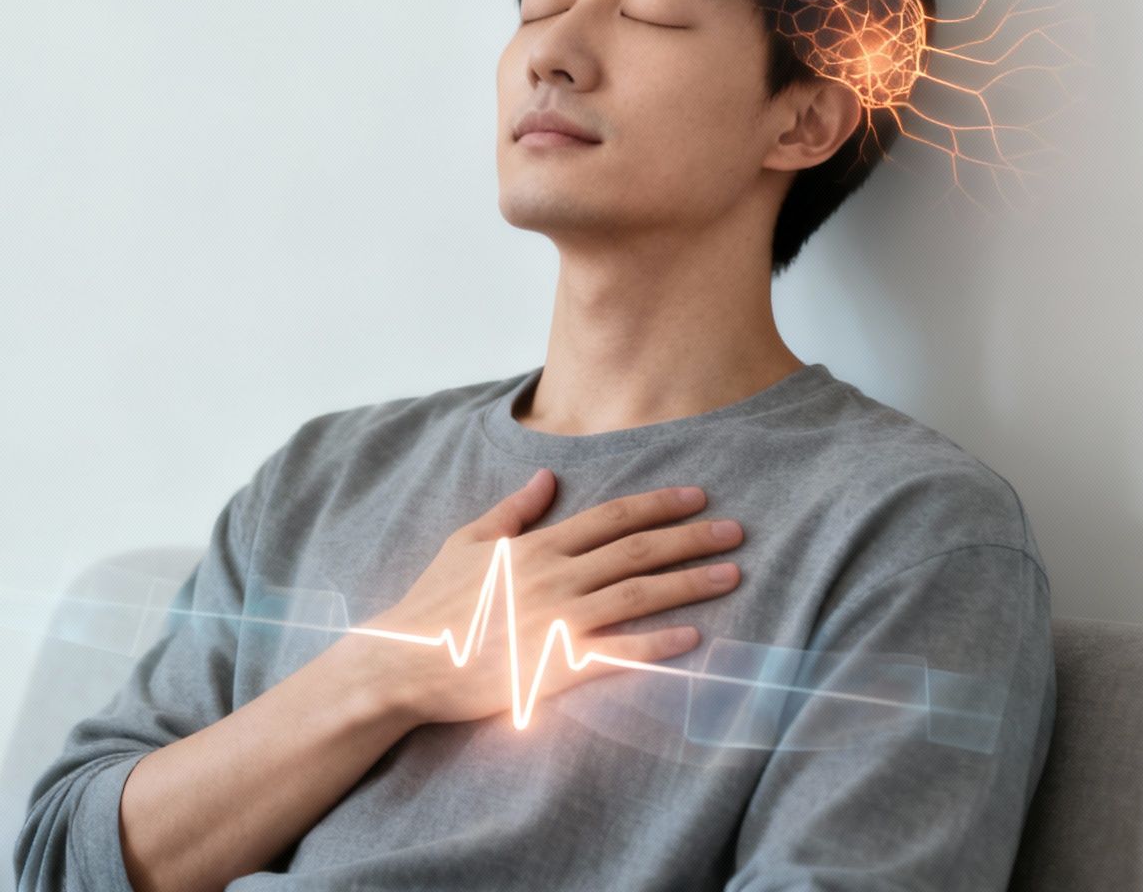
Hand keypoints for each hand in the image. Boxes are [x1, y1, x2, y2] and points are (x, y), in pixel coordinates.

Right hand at [345, 468, 743, 728]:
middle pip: (638, 551)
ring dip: (690, 583)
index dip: (658, 504)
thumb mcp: (467, 542)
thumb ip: (513, 510)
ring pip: (638, 595)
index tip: (697, 496)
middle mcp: (556, 577)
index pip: (612, 517)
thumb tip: (546, 476)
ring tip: (731, 575)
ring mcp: (559, 621)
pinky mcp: (557, 665)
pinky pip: (618, 652)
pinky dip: (657, 644)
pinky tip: (692, 638)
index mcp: (537, 546)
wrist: (406, 662)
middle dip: (692, 538)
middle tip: (736, 531)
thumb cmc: (433, 603)